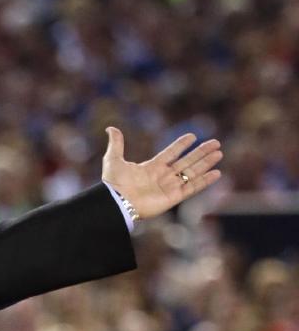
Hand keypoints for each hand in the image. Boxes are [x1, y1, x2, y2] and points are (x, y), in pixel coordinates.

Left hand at [102, 127, 222, 219]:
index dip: (181, 145)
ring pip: (192, 173)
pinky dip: (204, 181)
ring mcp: (169, 187)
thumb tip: (110, 128)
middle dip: (201, 153)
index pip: (171, 153)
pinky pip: (192, 188)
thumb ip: (116, 144)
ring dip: (206, 163)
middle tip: (216, 143)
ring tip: (219, 153)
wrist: (116, 202)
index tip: (193, 136)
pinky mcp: (173, 198)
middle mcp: (162, 177)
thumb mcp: (113, 159)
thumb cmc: (114, 184)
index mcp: (151, 167)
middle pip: (186, 162)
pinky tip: (216, 173)